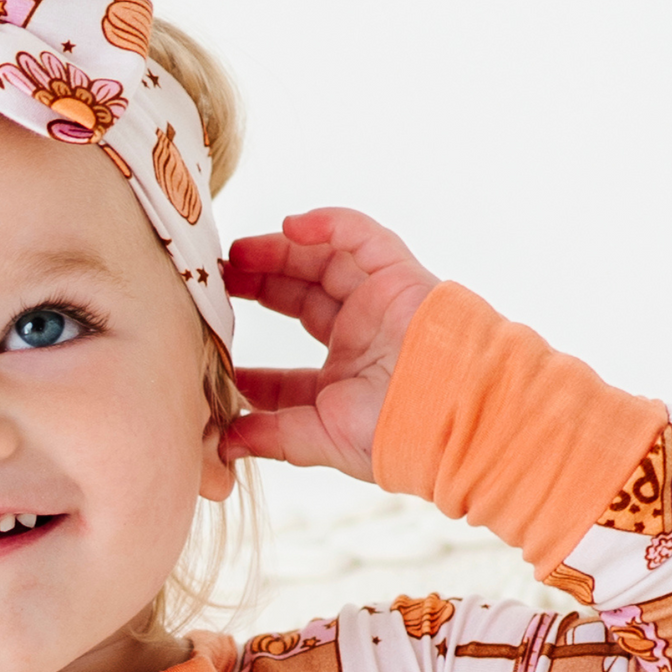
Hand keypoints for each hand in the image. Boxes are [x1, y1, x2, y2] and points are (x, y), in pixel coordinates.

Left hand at [220, 208, 439, 481]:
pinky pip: (361, 236)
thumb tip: (222, 447)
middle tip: (217, 284)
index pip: (287, 375)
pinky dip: (327, 224)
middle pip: (300, 302)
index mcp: (346, 384)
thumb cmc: (401, 435)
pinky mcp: (399, 275)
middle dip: (258, 290)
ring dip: (278, 254)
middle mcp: (362, 340)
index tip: (213, 364)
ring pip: (322, 264)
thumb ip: (272, 436)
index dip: (250, 372)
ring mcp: (380, 305)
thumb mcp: (323, 439)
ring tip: (236, 256)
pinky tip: (289, 226)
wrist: (458, 415)